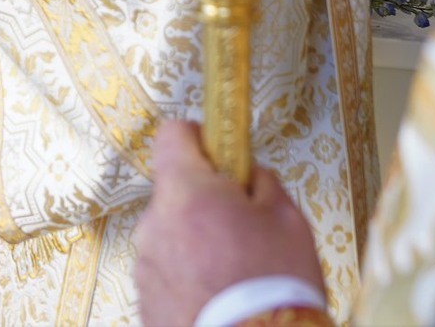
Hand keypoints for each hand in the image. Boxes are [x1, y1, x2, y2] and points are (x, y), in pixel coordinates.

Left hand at [135, 122, 326, 326]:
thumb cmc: (274, 291)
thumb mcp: (289, 221)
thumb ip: (262, 183)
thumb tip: (248, 174)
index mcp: (187, 193)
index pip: (174, 134)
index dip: (201, 136)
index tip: (223, 150)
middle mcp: (154, 224)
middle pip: (177, 192)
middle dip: (207, 201)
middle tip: (245, 226)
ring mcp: (145, 266)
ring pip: (173, 235)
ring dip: (198, 243)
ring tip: (237, 273)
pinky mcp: (145, 301)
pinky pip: (169, 272)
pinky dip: (190, 277)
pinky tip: (221, 297)